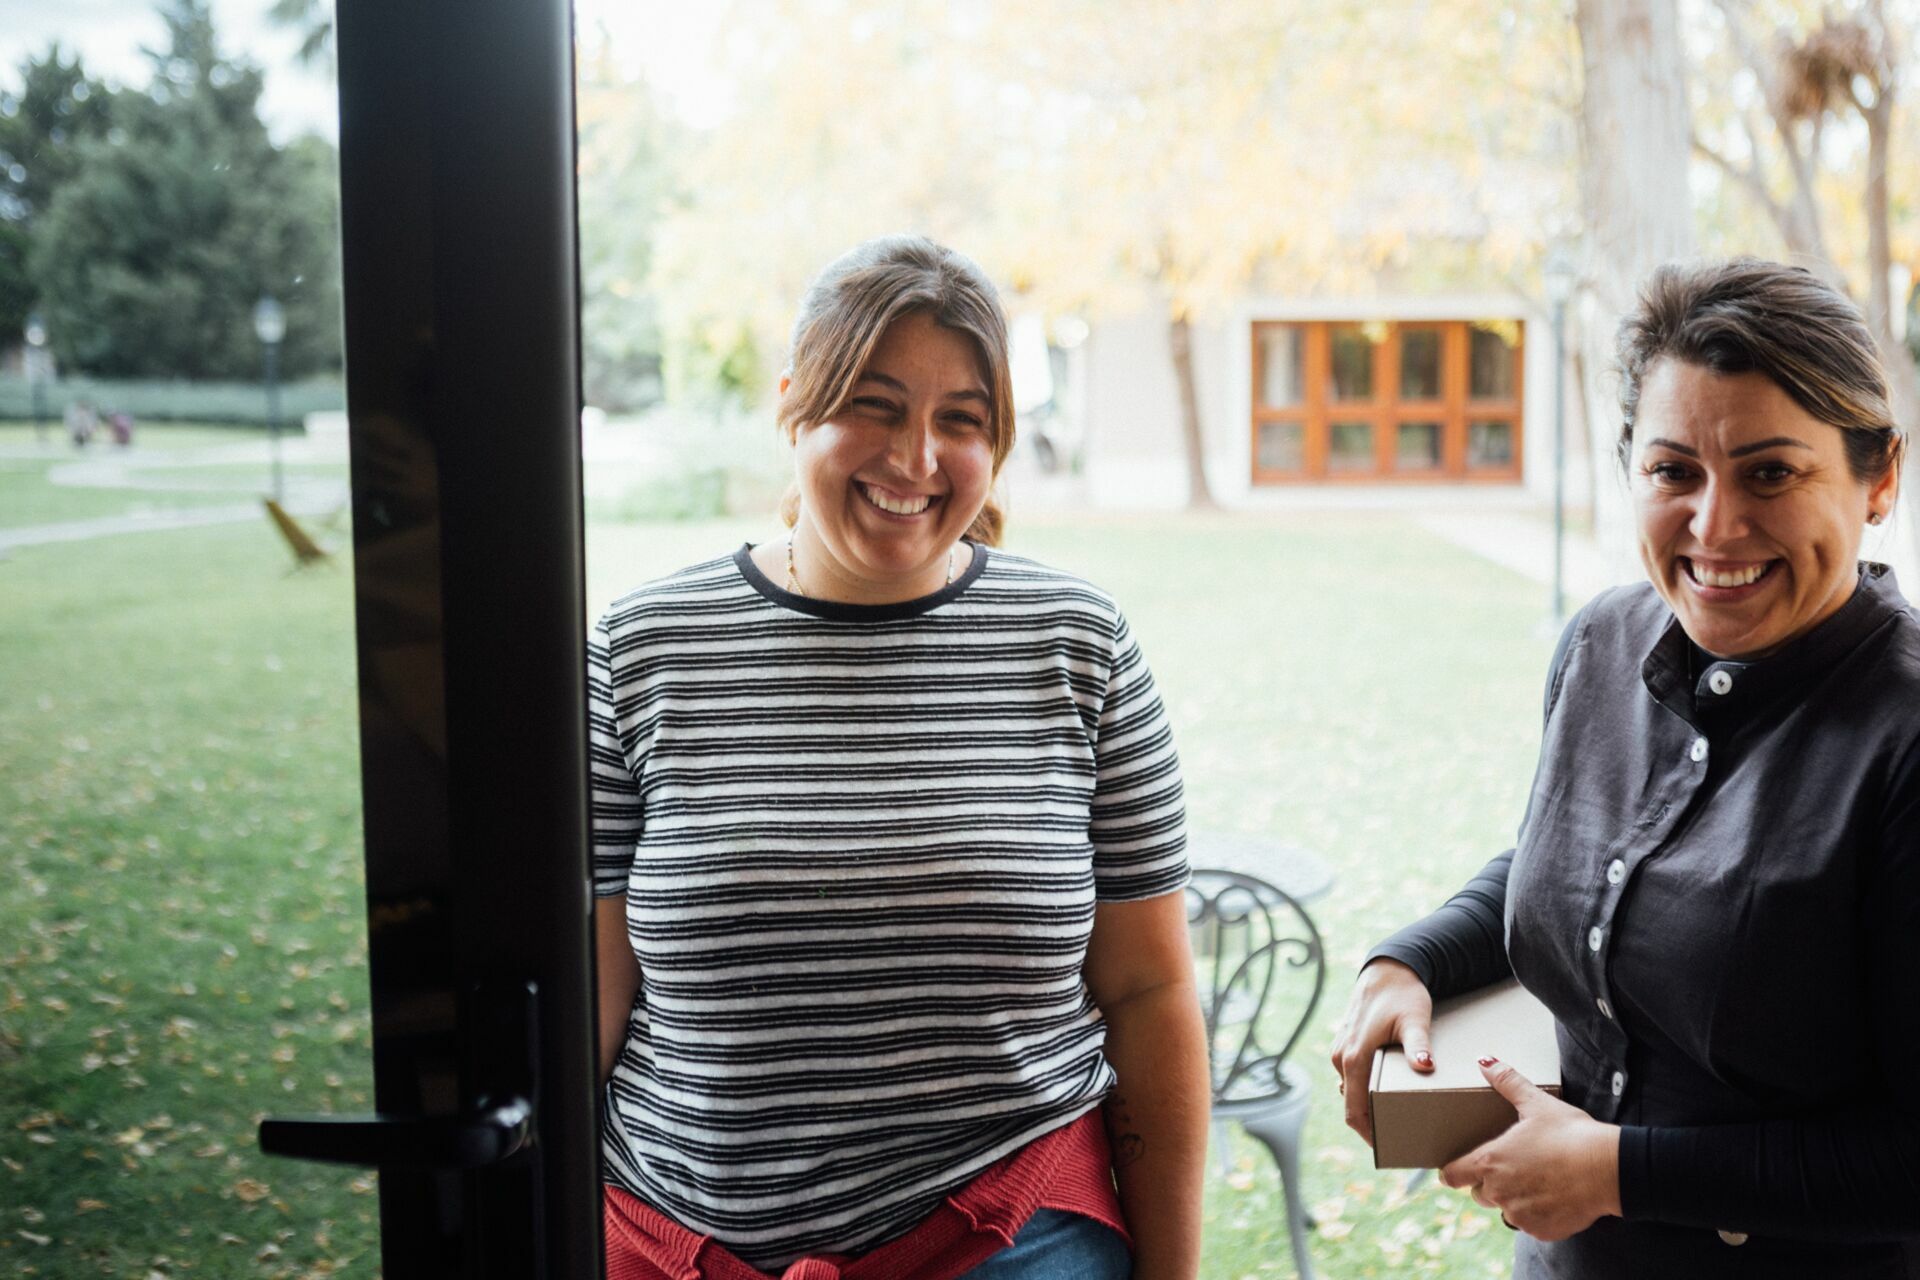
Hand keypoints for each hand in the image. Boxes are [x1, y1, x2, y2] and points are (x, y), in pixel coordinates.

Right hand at [1329, 958, 1433, 1145]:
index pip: (1354, 1111)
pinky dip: (1364, 1092)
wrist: (1387, 970)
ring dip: (1367, 1108)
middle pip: (1351, 1105)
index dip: (1368, 1135)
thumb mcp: (1415, 1020)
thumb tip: (1425, 1066)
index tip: (1387, 1150)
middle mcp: (1341, 1057)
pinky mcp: (1345, 1045)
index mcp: (1354, 1057)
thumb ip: (1418, 1045)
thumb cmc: (1402, 995)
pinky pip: (1351, 1078)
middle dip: (1371, 1125)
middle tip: (1399, 1139)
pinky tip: (1385, 1093)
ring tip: (1395, 1119)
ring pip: (1351, 1091)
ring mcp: (1340, 1050)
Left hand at [1438, 1057, 1621, 1240]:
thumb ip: (1507, 1082)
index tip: (1456, 1171)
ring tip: (1539, 1181)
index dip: (1453, 1172)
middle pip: (1480, 1194)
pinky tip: (1556, 1197)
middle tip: (1513, 1168)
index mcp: (1490, 1162)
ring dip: (1515, 1200)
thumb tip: (1485, 1062)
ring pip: (1506, 1211)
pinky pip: (1531, 1225)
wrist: (1608, 1169)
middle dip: (1490, 1184)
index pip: (1452, 1176)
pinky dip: (1538, 1214)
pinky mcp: (1541, 1231)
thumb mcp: (1537, 1103)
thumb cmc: (1570, 1134)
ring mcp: (1519, 1215)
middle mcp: (1499, 1192)